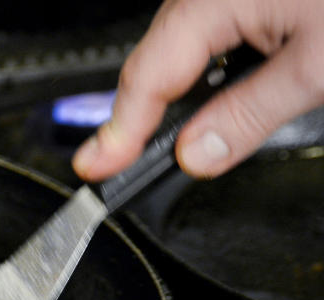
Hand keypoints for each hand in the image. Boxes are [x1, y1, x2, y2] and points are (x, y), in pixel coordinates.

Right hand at [73, 0, 323, 180]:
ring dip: (173, 97)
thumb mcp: (317, 66)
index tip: (96, 170)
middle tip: (116, 167)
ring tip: (159, 142)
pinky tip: (216, 98)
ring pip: (181, 48)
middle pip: (156, 62)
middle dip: (139, 118)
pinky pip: (210, 31)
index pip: (148, 78)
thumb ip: (247, 117)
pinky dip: (206, 70)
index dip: (120, 133)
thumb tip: (195, 155)